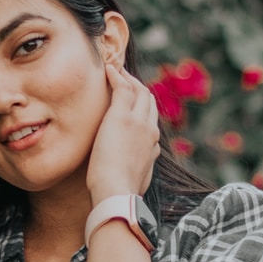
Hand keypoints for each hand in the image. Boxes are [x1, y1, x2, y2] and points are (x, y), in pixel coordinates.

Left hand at [86, 61, 160, 202]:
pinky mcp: (122, 116)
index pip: (151, 120)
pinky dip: (117, 75)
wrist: (117, 193)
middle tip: (126, 79)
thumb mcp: (137, 180)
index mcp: (153, 146)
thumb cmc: (121, 193)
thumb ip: (141, 168)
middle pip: (150, 101)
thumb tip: (140, 167)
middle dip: (139, 87)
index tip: (133, 102)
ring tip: (118, 71)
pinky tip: (109, 68)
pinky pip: (123, 87)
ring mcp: (138, 122)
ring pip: (140, 91)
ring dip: (129, 78)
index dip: (143, 108)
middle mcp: (150, 131)